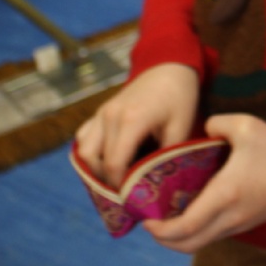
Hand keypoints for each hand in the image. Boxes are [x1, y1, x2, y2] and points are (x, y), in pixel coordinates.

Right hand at [75, 62, 199, 187]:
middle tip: (126, 195)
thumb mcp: (181, 127)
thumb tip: (158, 186)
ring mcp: (101, 113)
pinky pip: (84, 139)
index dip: (121, 187)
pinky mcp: (99, 113)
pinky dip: (91, 155)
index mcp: (131, 120)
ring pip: (84, 152)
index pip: (114, 164)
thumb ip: (166, 157)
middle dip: (109, 183)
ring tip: (116, 181)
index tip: (134, 200)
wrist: (169, 66)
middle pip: (96, 162)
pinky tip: (108, 164)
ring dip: (96, 170)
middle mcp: (110, 116)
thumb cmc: (179, 97)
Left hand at [145, 112, 265, 253]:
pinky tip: (189, 211)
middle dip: (163, 238)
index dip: (161, 229)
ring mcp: (239, 224)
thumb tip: (202, 131)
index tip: (145, 217)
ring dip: (179, 237)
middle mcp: (230, 216)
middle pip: (188, 244)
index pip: (185, 226)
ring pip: (200, 243)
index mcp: (225, 194)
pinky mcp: (245, 224)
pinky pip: (213, 235)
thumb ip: (216, 124)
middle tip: (149, 220)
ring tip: (165, 216)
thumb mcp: (245, 125)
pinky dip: (195, 231)